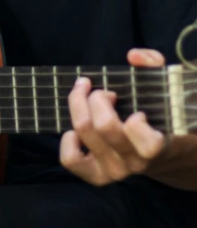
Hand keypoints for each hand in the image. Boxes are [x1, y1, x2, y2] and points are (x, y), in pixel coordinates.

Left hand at [60, 48, 168, 185]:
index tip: (137, 111)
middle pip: (104, 127)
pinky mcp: (96, 175)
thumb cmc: (159, 116)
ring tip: (88, 98)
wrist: (162, 153)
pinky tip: (76, 130)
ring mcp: (114, 170)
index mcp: (157, 145)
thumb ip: (154, 65)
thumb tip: (133, 56)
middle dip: (98, 98)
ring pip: (84, 133)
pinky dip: (67, 140)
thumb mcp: (165, 90)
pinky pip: (71, 160)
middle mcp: (135, 161)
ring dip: (79, 105)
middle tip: (106, 92)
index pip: (147, 144)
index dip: (136, 124)